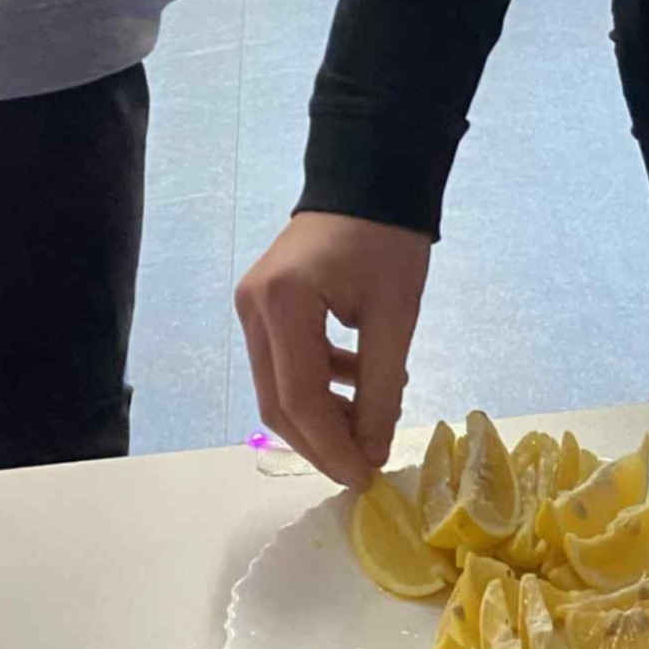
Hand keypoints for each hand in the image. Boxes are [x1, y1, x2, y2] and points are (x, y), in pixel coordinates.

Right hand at [236, 213, 432, 487]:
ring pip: (279, 386)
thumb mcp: (395, 315)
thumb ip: (382, 388)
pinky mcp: (264, 303)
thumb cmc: (389, 238)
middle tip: (364, 463)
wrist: (372, 174)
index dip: (331, 446)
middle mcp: (253, 308)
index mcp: (282, 304)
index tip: (365, 475)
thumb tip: (370, 451)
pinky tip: (361, 382)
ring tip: (372, 421)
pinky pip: (285, 361)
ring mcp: (253, 305)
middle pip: (279, 400)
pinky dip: (319, 383)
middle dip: (322, 440)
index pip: (299, 398)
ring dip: (322, 414)